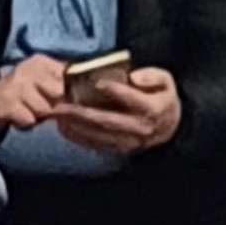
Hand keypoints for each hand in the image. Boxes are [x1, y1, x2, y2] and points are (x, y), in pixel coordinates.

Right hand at [0, 54, 65, 129]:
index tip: (60, 97)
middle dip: (53, 104)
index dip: (68, 91)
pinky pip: (29, 120)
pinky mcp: (6, 105)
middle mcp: (27, 69)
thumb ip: (63, 82)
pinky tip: (18, 116)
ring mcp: (15, 86)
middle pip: (58, 93)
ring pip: (44, 109)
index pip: (68, 76)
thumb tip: (82, 95)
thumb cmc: (24, 92)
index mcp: (41, 62)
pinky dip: (26, 123)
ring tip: (28, 110)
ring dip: (38, 115)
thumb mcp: (43, 80)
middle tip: (40, 104)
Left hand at [52, 67, 181, 152]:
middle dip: (82, 113)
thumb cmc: (161, 97)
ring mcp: (129, 141)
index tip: (98, 83)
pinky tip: (63, 126)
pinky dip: (78, 136)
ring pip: (98, 134)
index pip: (133, 99)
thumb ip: (152, 76)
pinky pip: (95, 144)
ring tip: (57, 115)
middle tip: (61, 105)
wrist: (168, 125)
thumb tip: (134, 77)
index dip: (116, 91)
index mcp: (153, 109)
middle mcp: (140, 128)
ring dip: (75, 126)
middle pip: (108, 121)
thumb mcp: (165, 81)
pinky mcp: (119, 148)